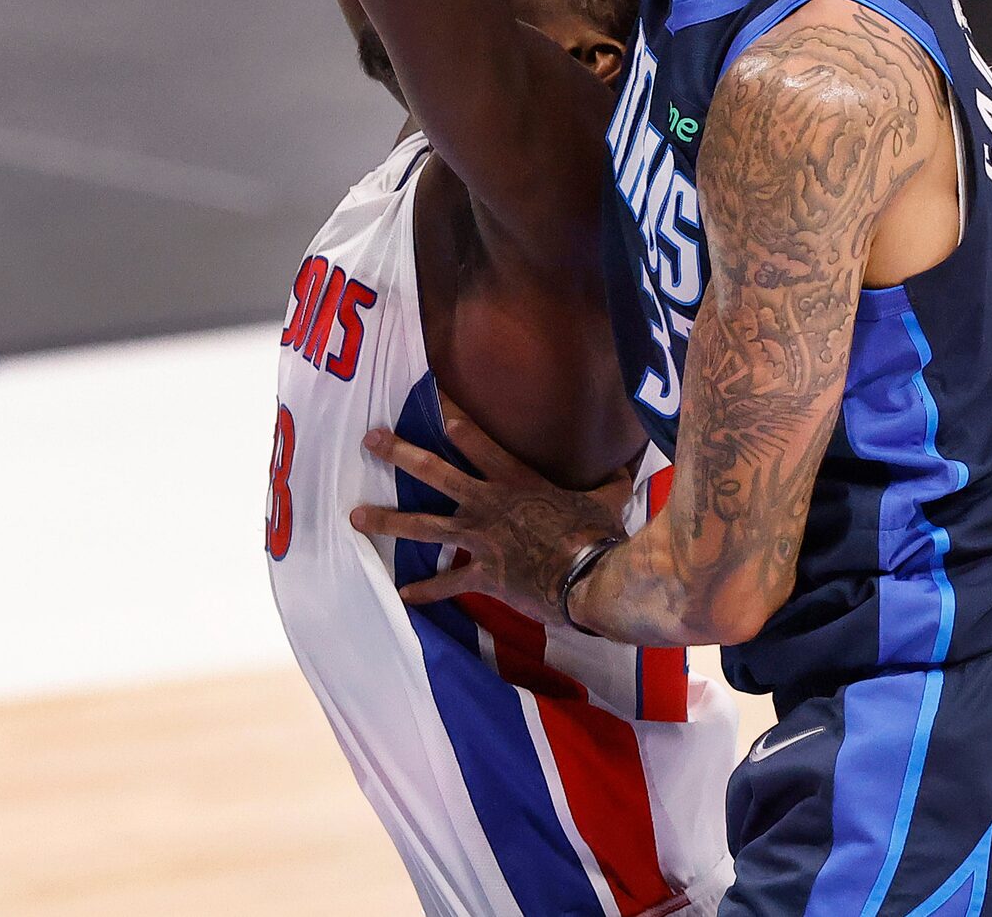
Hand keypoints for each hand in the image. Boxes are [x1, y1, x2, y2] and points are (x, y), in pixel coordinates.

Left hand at [350, 402, 631, 624]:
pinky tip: (403, 595)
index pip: (477, 439)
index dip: (452, 415)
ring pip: (424, 527)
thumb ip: (613, 476)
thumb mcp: (610, 495)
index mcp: (516, 479)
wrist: (589, 578)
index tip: (429, 396)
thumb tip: (636, 457)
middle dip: (400, 454)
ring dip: (388, 520)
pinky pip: (449, 583)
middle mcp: (488, 503)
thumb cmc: (599, 531)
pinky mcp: (483, 574)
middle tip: (369, 438)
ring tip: (354, 515)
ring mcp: (481, 540)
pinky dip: (427, 591)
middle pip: (435, 472)